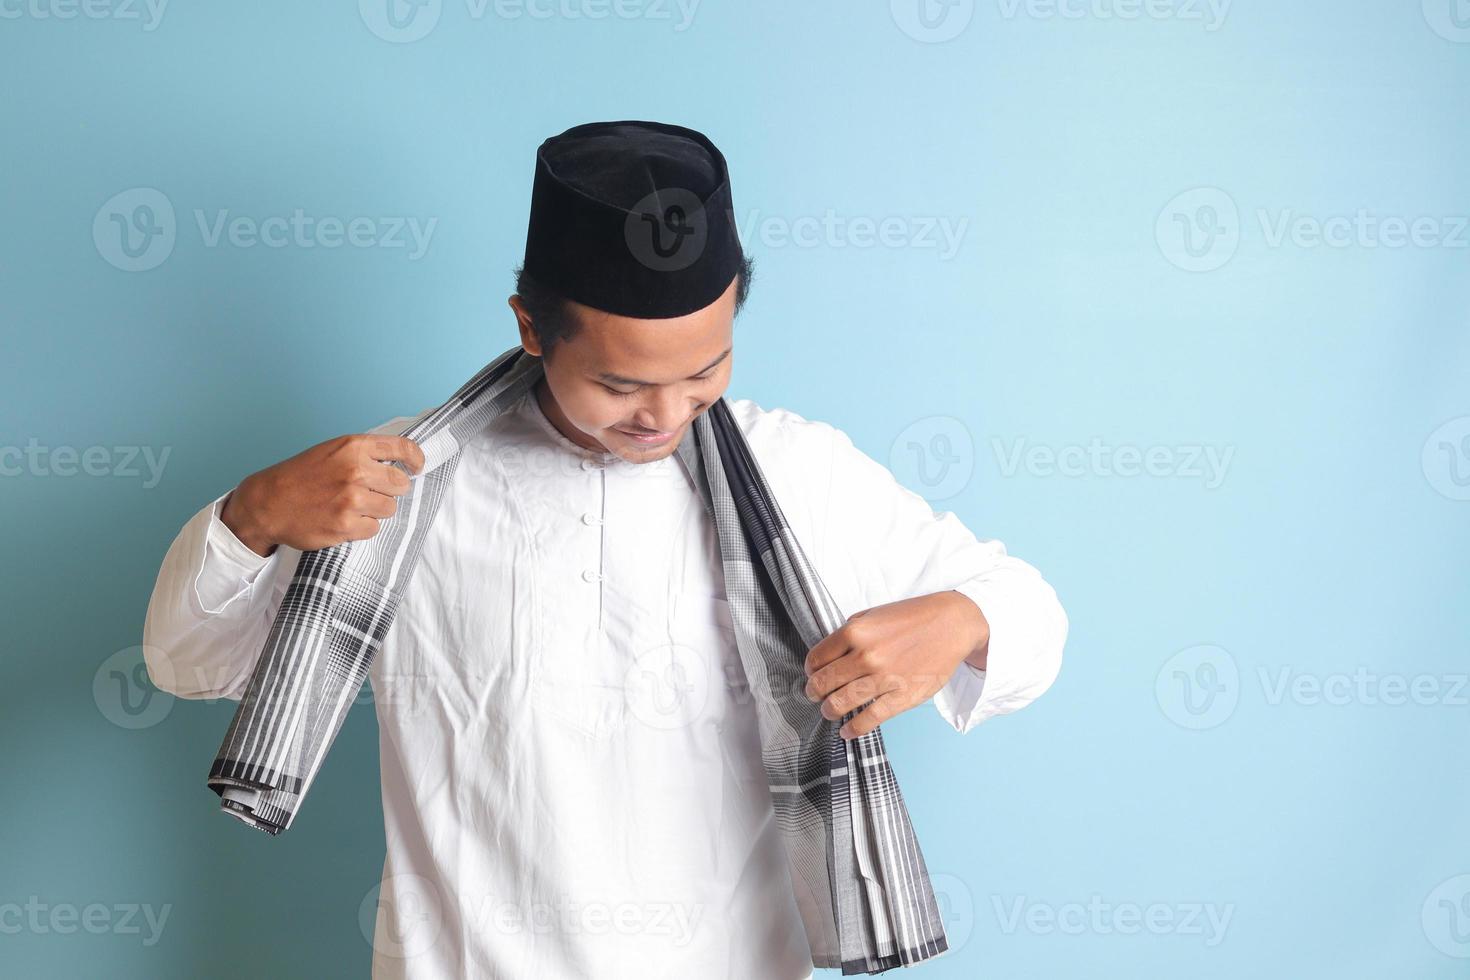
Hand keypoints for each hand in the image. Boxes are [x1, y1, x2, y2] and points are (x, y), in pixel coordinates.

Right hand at [220, 433, 425, 556]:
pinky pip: (373, 528)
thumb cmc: (300, 476)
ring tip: (350, 506)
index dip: (415, 459)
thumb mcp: (332, 451)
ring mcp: (351, 500)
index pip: (403, 449)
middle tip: (369, 492)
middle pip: (401, 485)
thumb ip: (364, 454)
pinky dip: (361, 527)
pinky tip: (342, 520)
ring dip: (375, 510)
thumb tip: (400, 463)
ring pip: (389, 509)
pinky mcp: (346, 525)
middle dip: (390, 491)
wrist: (267, 503)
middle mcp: (356, 471)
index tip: (416, 467)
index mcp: (353, 447)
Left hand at [802, 591, 989, 739]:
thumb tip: (830, 654)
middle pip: (823, 683)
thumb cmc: (912, 617)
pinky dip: (852, 729)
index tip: (812, 675)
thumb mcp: (874, 614)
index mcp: (855, 632)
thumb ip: (850, 632)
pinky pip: (869, 719)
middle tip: (815, 696)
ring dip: (829, 711)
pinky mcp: (902, 696)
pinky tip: (846, 731)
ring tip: (829, 712)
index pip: (816, 659)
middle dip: (814, 693)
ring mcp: (884, 678)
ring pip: (840, 703)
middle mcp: (866, 655)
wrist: (952, 624)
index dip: (810, 670)